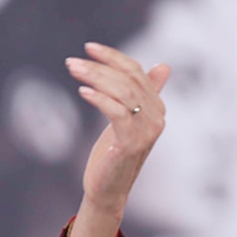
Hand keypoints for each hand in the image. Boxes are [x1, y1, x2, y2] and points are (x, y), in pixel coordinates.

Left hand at [67, 42, 169, 215]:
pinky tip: (83, 92)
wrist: (107, 189)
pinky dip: (99, 99)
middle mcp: (157, 117)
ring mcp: (147, 131)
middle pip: (128, 79)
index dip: (113, 57)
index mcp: (156, 107)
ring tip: (73, 71)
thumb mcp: (127, 119)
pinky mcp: (132, 143)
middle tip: (73, 62)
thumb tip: (164, 66)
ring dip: (95, 78)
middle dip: (99, 67)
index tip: (89, 48)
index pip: (136, 71)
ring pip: (123, 92)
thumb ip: (142, 94)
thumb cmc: (114, 153)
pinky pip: (118, 112)